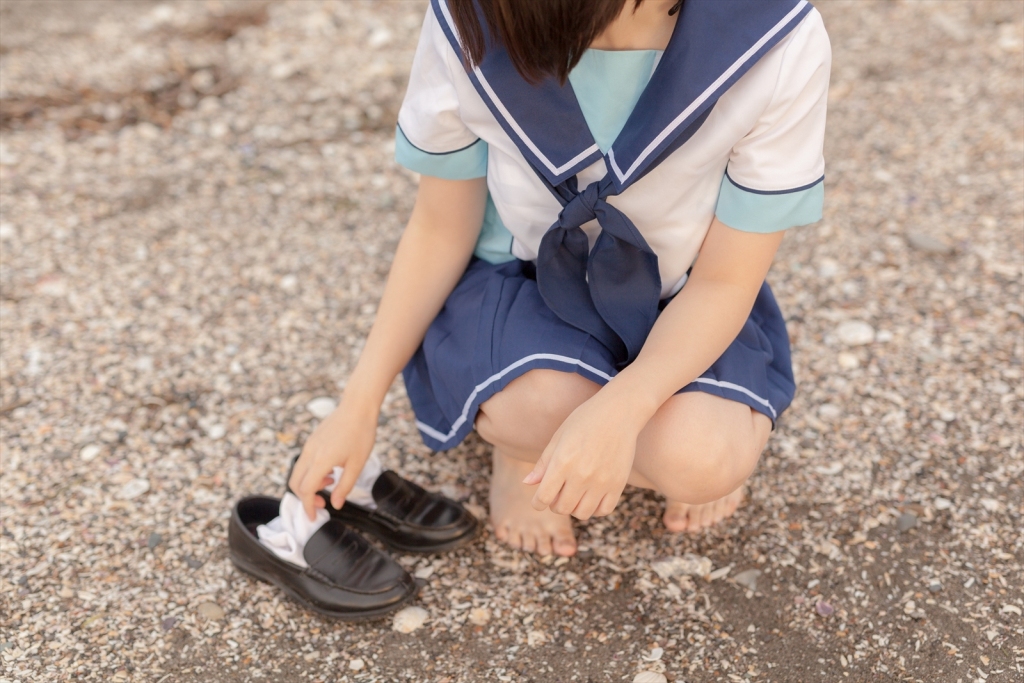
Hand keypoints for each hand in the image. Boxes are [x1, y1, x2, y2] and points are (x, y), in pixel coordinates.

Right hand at [287, 395, 377, 520]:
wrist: (358, 407)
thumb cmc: (361, 434)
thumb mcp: (357, 465)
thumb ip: (345, 486)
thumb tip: (336, 505)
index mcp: (321, 461)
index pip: (306, 490)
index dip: (308, 507)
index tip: (314, 517)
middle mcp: (310, 453)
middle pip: (295, 483)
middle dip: (305, 498)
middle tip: (323, 504)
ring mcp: (309, 446)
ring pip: (298, 472)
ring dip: (309, 485)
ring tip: (330, 482)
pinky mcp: (311, 441)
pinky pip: (304, 462)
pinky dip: (311, 473)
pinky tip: (330, 470)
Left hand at [523, 388, 640, 519]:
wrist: (618, 412)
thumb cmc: (584, 421)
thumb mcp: (559, 437)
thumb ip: (544, 463)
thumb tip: (527, 483)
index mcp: (562, 462)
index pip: (543, 498)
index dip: (537, 503)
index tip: (539, 500)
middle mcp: (582, 475)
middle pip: (562, 508)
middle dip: (555, 504)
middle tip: (558, 493)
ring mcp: (602, 481)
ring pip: (582, 513)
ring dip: (575, 508)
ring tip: (575, 494)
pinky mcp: (619, 484)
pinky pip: (604, 510)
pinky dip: (595, 508)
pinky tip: (592, 495)